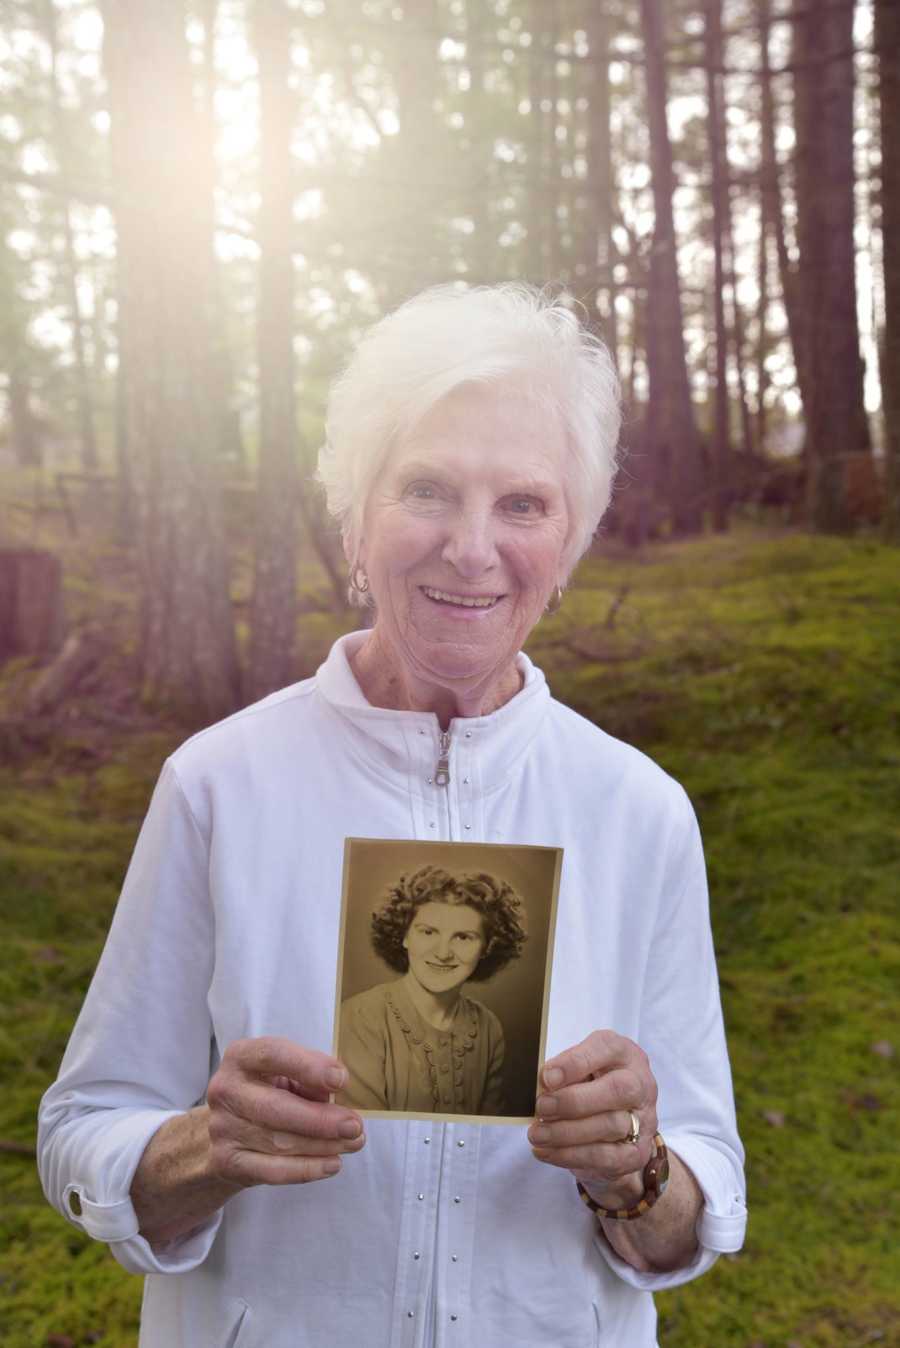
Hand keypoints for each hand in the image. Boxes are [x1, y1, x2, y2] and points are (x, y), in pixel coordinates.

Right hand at [206, 1036, 365, 1187]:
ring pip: (279, 1142)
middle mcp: (226, 1090)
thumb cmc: (265, 1093)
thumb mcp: (283, 1074)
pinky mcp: (227, 1162)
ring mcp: (222, 1128)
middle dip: (321, 1119)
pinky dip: (307, 1169)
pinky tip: (332, 1163)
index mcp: (241, 1057)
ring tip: (352, 1142)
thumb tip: (338, 1092)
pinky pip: (272, 1170)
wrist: (223, 1132)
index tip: (341, 1079)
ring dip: (322, 1145)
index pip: (273, 1054)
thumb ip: (307, 1078)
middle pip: (276, 1107)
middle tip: (354, 1124)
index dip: (308, 1066)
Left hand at [527, 1030, 657, 1204]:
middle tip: (541, 1107)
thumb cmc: (592, 1086)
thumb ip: (564, 1071)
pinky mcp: (636, 1153)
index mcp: (624, 1053)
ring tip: (537, 1134)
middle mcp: (641, 1084)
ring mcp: (644, 1120)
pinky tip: (547, 1151)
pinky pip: (606, 1157)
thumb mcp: (579, 1067)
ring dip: (567, 1132)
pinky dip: (572, 1155)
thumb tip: (543, 1085)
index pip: (607, 1048)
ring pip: (611, 1126)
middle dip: (574, 1101)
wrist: (617, 1127)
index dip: (575, 1063)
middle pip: (617, 1090)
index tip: (547, 1077)